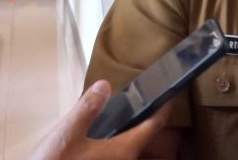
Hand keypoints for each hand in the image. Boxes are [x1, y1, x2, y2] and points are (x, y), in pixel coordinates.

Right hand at [30, 80, 170, 159]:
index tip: (170, 95)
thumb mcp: (67, 134)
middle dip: (145, 121)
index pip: (154, 126)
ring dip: (128, 133)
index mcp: (123, 150)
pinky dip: (115, 143)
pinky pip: (116, 155)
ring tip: (121, 116)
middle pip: (143, 138)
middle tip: (142, 102)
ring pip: (128, 148)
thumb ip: (87, 108)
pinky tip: (100, 136)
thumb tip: (105, 85)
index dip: (164, 109)